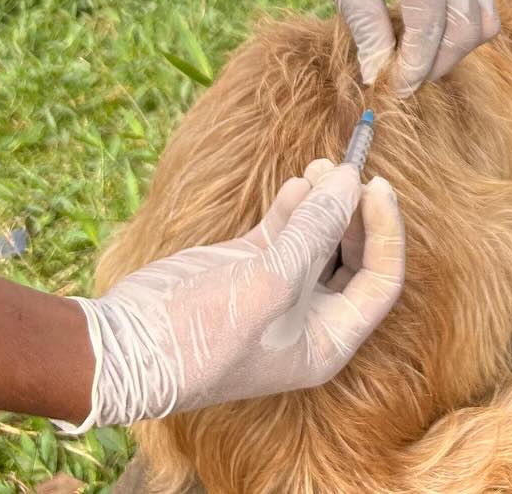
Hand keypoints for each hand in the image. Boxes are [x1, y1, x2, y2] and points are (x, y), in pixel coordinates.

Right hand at [61, 160, 403, 430]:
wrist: (126, 347)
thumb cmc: (205, 332)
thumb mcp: (271, 280)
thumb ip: (315, 229)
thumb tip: (350, 179)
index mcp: (328, 341)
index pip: (379, 281)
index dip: (386, 232)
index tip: (376, 187)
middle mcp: (310, 319)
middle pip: (355, 257)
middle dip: (355, 213)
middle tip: (348, 171)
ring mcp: (278, 290)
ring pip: (319, 239)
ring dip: (324, 202)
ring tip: (320, 165)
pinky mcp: (248, 267)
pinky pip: (285, 231)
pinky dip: (294, 205)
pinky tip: (298, 181)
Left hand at [293, 0, 497, 94]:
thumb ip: (364, 24)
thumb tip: (377, 74)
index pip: (433, 24)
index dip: (416, 65)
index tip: (392, 89)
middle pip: (467, 28)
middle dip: (437, 63)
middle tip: (399, 80)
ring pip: (482, 21)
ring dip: (452, 49)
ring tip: (411, 60)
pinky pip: (479, 5)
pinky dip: (458, 29)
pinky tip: (422, 35)